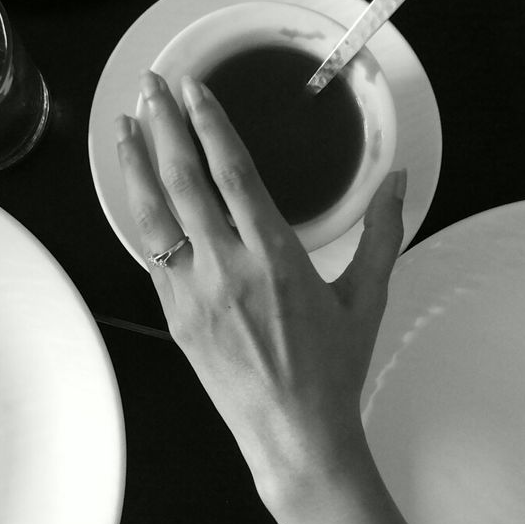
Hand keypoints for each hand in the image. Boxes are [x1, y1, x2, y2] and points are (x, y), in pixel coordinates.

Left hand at [115, 70, 407, 505]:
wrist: (294, 436)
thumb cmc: (333, 369)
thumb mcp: (366, 297)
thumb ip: (383, 231)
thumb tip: (400, 178)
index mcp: (277, 257)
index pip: (233, 173)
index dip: (211, 125)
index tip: (194, 90)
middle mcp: (228, 269)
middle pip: (185, 182)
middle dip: (164, 127)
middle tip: (150, 87)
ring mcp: (194, 294)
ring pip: (155, 216)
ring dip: (137, 165)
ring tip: (124, 125)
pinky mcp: (176, 317)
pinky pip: (152, 254)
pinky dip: (141, 215)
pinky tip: (135, 189)